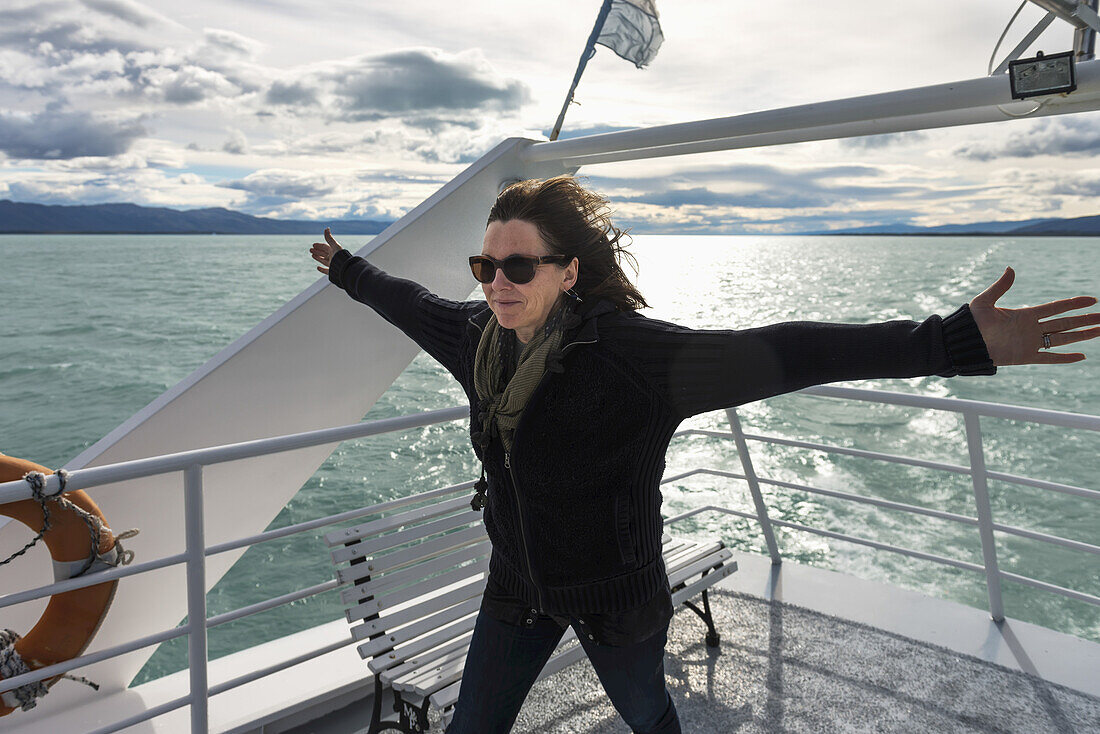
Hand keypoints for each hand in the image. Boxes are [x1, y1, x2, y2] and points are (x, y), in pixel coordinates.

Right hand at [309, 228, 343, 273]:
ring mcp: (333, 264)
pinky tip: (317, 268)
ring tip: (312, 255)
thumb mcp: (334, 245)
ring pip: (324, 261)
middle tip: (310, 250)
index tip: (313, 245)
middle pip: (324, 253)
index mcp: (334, 251)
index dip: (319, 245)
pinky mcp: (332, 271)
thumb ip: (329, 238)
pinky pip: (326, 271)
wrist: (344, 267)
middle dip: (317, 251)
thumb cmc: (340, 255)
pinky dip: (322, 269)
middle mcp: (333, 257)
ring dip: (318, 257)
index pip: (325, 247)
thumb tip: (326, 228)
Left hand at [969, 266, 1099, 365]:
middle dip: (1085, 320)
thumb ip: (1000, 287)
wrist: (963, 344)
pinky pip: (1049, 357)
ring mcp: (1030, 343)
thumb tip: (1011, 269)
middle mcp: (1031, 329)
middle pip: (1065, 323)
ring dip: (1082, 335)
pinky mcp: (1025, 357)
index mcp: (1025, 315)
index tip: (1092, 300)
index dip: (1074, 303)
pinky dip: (1065, 358)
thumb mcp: (984, 302)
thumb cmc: (970, 323)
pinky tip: (1082, 356)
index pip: (1056, 307)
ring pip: (1062, 338)